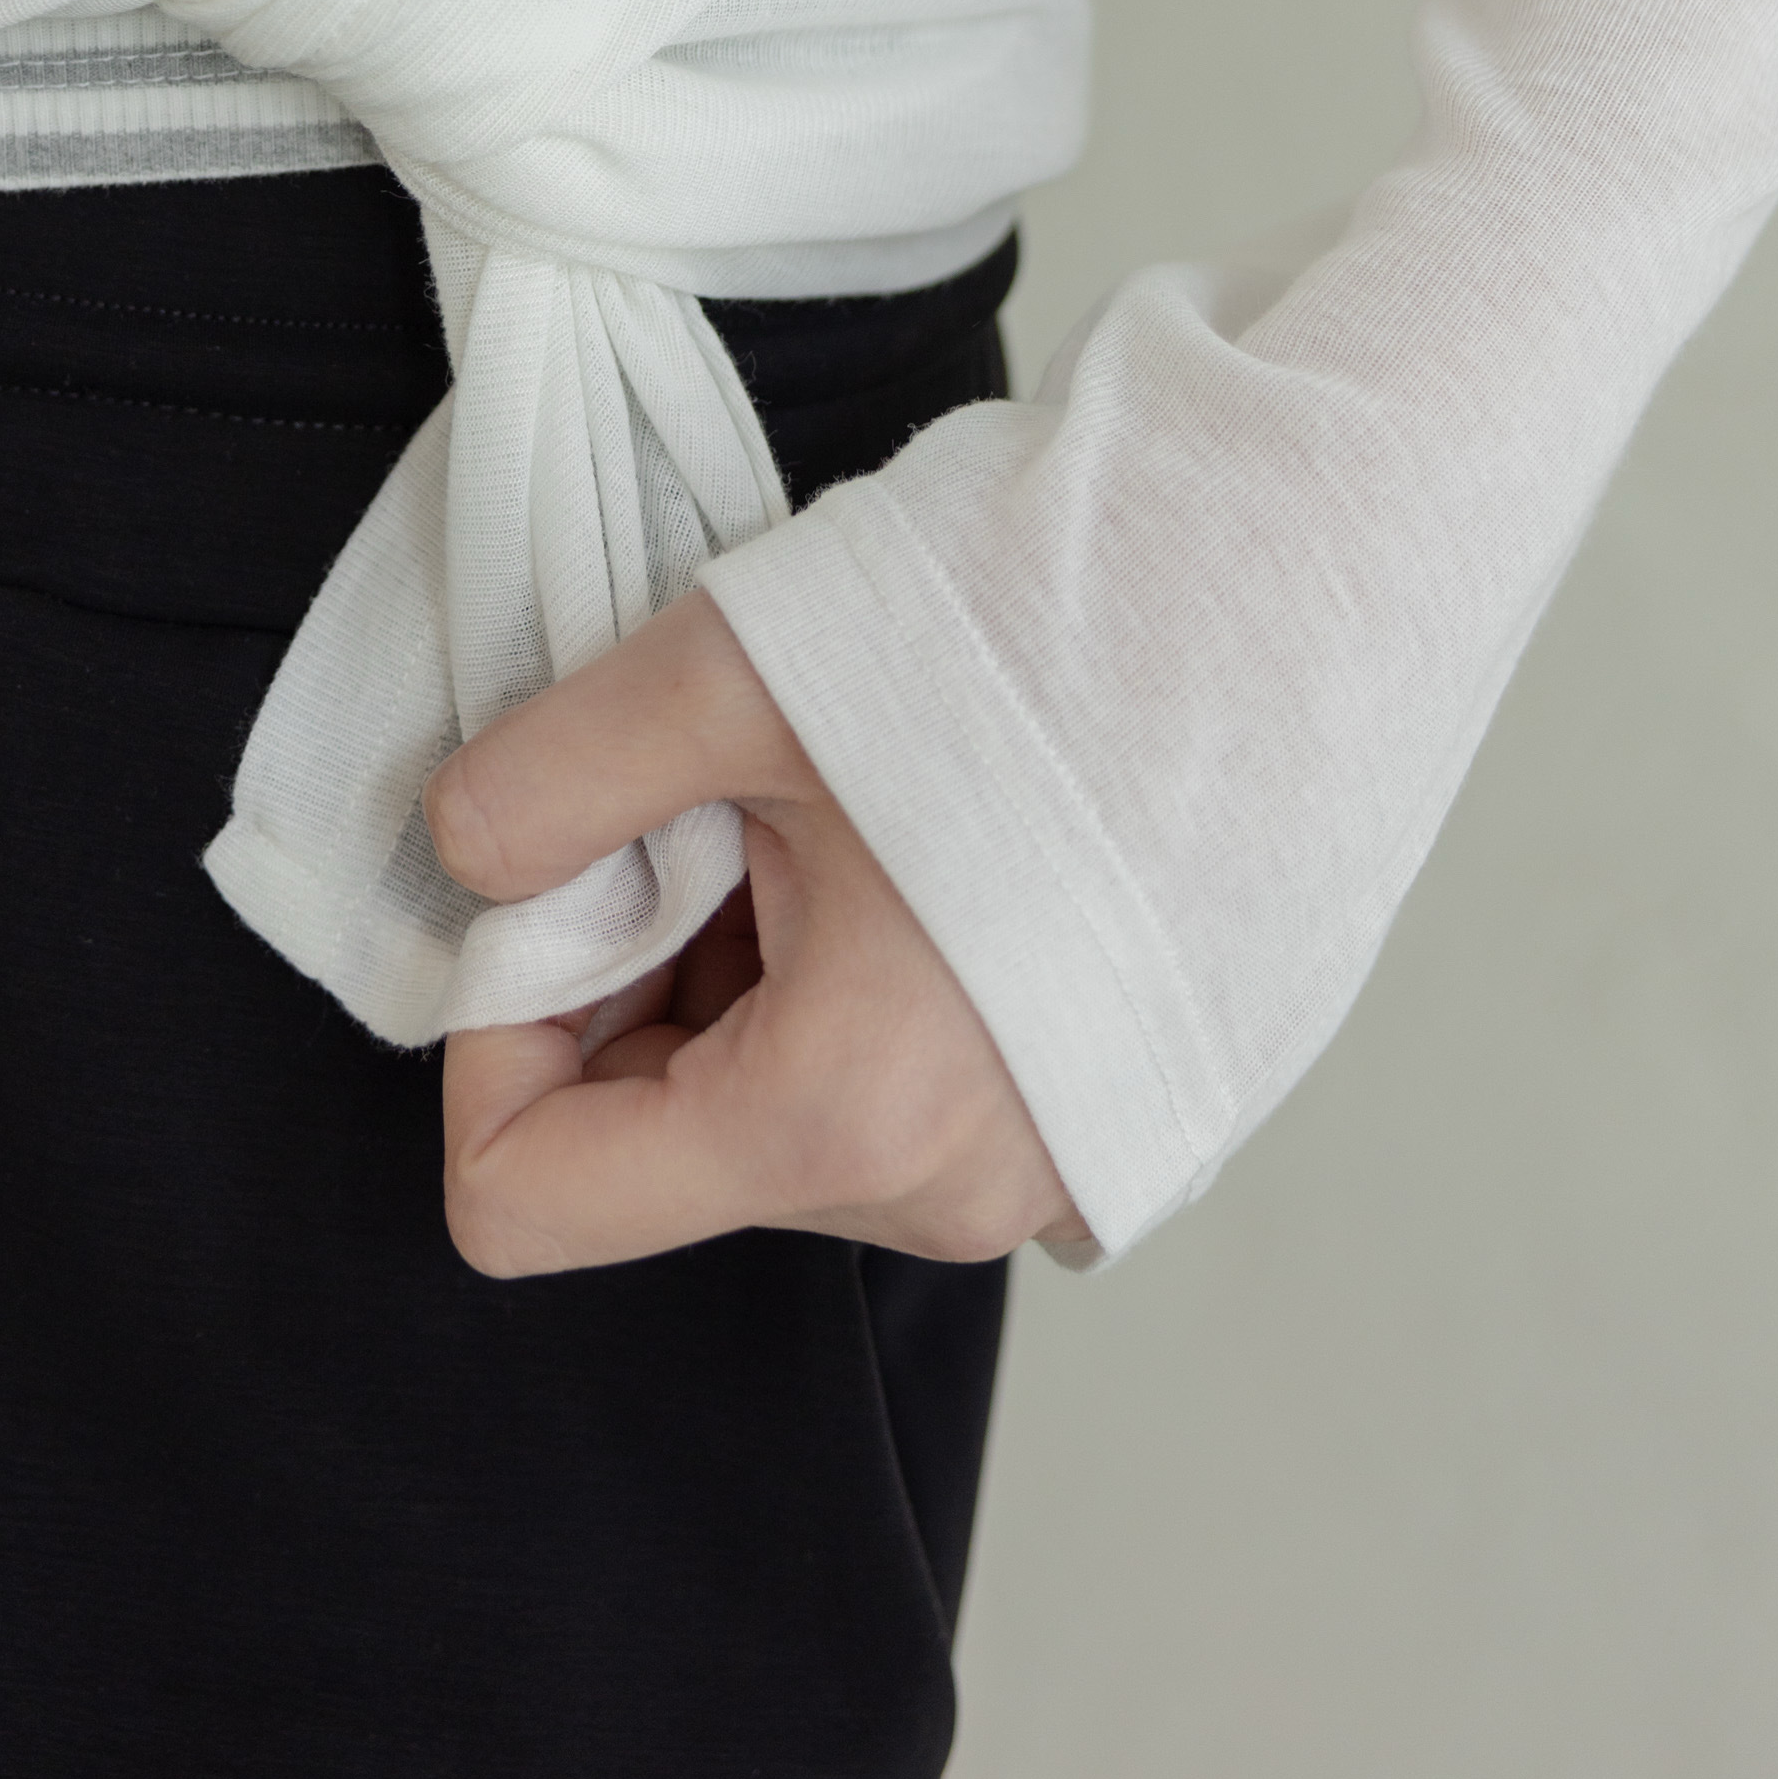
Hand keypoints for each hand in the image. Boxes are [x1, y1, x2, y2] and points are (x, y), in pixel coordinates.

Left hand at [428, 592, 1074, 1277]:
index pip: (527, 1197)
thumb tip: (466, 857)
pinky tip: (918, 831)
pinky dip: (856, 969)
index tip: (547, 886)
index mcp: (842, 1116)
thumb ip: (549, 786)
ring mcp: (1046, 1166)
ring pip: (779, 1100)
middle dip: (633, 971)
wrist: (1311, 581)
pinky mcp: (1109, 1109)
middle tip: (703, 795)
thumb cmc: (1052, 627)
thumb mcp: (733, 673)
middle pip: (664, 1141)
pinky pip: (901, 1084)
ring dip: (749, 955)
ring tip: (831, 791)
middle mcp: (949, 1191)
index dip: (486, 1035)